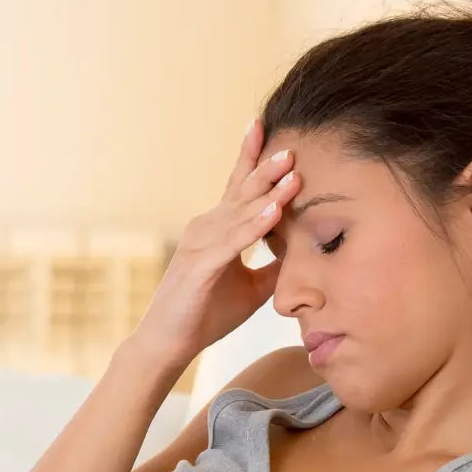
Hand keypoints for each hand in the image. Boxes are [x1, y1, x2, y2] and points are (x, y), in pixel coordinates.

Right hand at [130, 119, 301, 369]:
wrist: (169, 344)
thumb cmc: (206, 314)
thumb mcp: (252, 287)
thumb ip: (273, 266)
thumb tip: (303, 252)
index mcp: (218, 229)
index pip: (238, 186)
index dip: (252, 157)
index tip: (266, 127)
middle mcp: (206, 228)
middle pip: (241, 190)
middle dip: (266, 166)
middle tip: (292, 145)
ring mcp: (200, 244)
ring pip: (239, 211)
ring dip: (266, 192)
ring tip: (292, 171)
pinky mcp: (199, 266)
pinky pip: (233, 242)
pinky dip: (254, 226)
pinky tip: (274, 212)